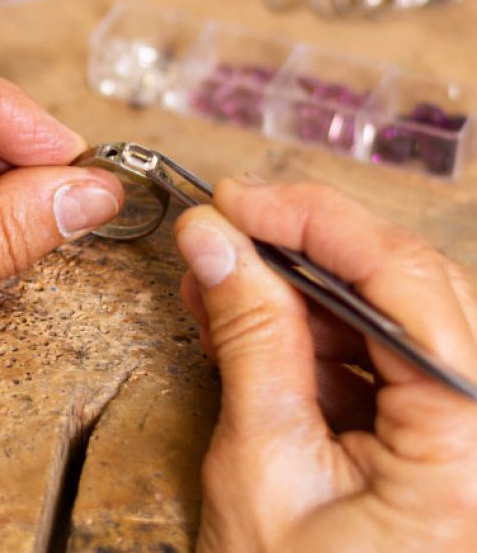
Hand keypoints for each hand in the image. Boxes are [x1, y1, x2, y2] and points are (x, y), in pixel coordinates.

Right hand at [175, 179, 476, 552]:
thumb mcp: (263, 468)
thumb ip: (249, 336)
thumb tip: (216, 239)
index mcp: (472, 440)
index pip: (405, 280)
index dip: (313, 219)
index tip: (237, 199)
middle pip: (410, 283)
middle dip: (307, 244)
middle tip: (225, 229)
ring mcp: (469, 430)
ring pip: (396, 310)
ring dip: (304, 286)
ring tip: (222, 279)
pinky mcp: (442, 438)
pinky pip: (384, 353)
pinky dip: (318, 330)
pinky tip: (255, 320)